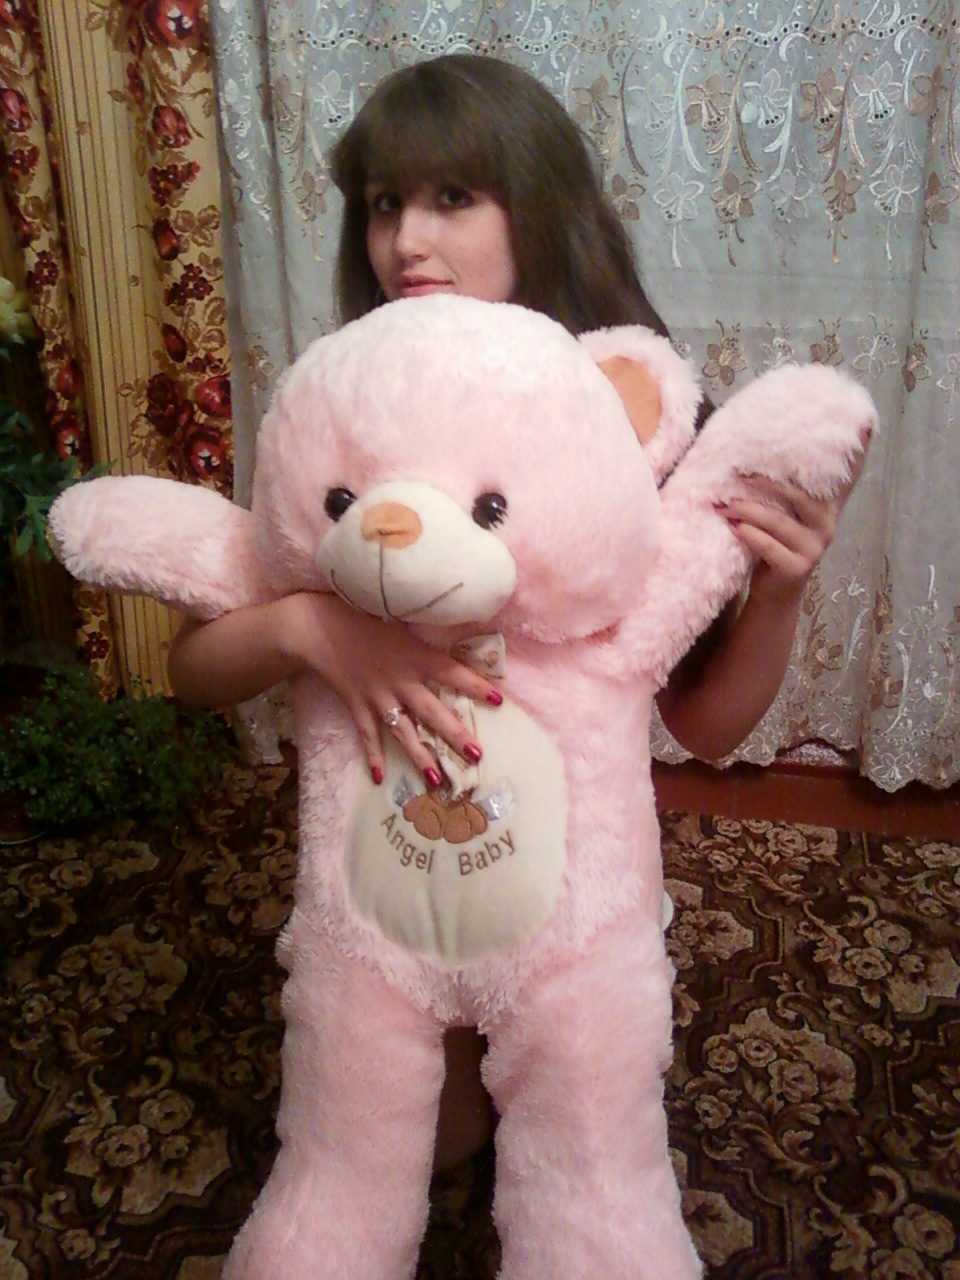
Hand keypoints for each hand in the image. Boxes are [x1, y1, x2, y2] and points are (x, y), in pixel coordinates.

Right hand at [279, 593, 501, 785]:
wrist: (316, 626)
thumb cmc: (360, 614)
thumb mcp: (399, 616)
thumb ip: (425, 632)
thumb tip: (456, 625)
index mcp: (415, 656)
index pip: (453, 672)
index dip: (476, 686)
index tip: (499, 700)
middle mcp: (401, 680)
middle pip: (433, 712)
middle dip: (455, 736)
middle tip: (477, 757)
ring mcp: (377, 696)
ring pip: (404, 732)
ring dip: (421, 757)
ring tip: (437, 781)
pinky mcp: (356, 704)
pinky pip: (367, 734)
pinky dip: (373, 755)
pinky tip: (378, 778)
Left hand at [717, 459, 862, 602]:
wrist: (774, 595)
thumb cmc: (775, 546)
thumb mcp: (783, 515)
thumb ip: (784, 490)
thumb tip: (756, 455)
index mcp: (827, 508)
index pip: (846, 477)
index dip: (858, 453)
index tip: (867, 423)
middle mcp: (827, 525)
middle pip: (799, 495)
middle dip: (767, 482)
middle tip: (738, 472)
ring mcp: (814, 548)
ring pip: (778, 520)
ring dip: (748, 510)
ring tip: (725, 504)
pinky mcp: (797, 567)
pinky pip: (769, 546)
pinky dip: (749, 534)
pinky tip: (734, 527)